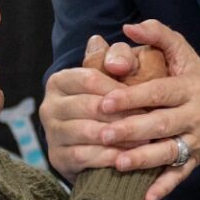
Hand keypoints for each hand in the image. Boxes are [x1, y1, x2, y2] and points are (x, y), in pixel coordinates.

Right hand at [41, 36, 165, 181]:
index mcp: (60, 80)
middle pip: (89, 107)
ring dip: (119, 137)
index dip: (119, 89)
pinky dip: (108, 157)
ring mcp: (51, 133)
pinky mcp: (57, 158)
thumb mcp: (118, 74)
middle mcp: (49, 105)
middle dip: (122, 114)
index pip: (90, 79)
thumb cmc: (113, 102)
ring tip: (145, 140)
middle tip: (151, 121)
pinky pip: (84, 157)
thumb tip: (101, 41)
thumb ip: (117, 55)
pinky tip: (128, 158)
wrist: (98, 143)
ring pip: (87, 132)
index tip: (146, 97)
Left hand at [97, 20, 199, 199]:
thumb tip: (128, 27)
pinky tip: (144, 198)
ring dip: (143, 160)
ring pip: (169, 153)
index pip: (159, 92)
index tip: (105, 101)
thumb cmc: (192, 75)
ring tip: (116, 164)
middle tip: (102, 134)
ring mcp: (196, 140)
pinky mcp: (195, 160)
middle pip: (162, 124)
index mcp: (189, 87)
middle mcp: (195, 114)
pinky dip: (163, 188)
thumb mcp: (181, 51)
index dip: (132, 97)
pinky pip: (179, 176)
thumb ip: (157, 35)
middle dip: (131, 131)